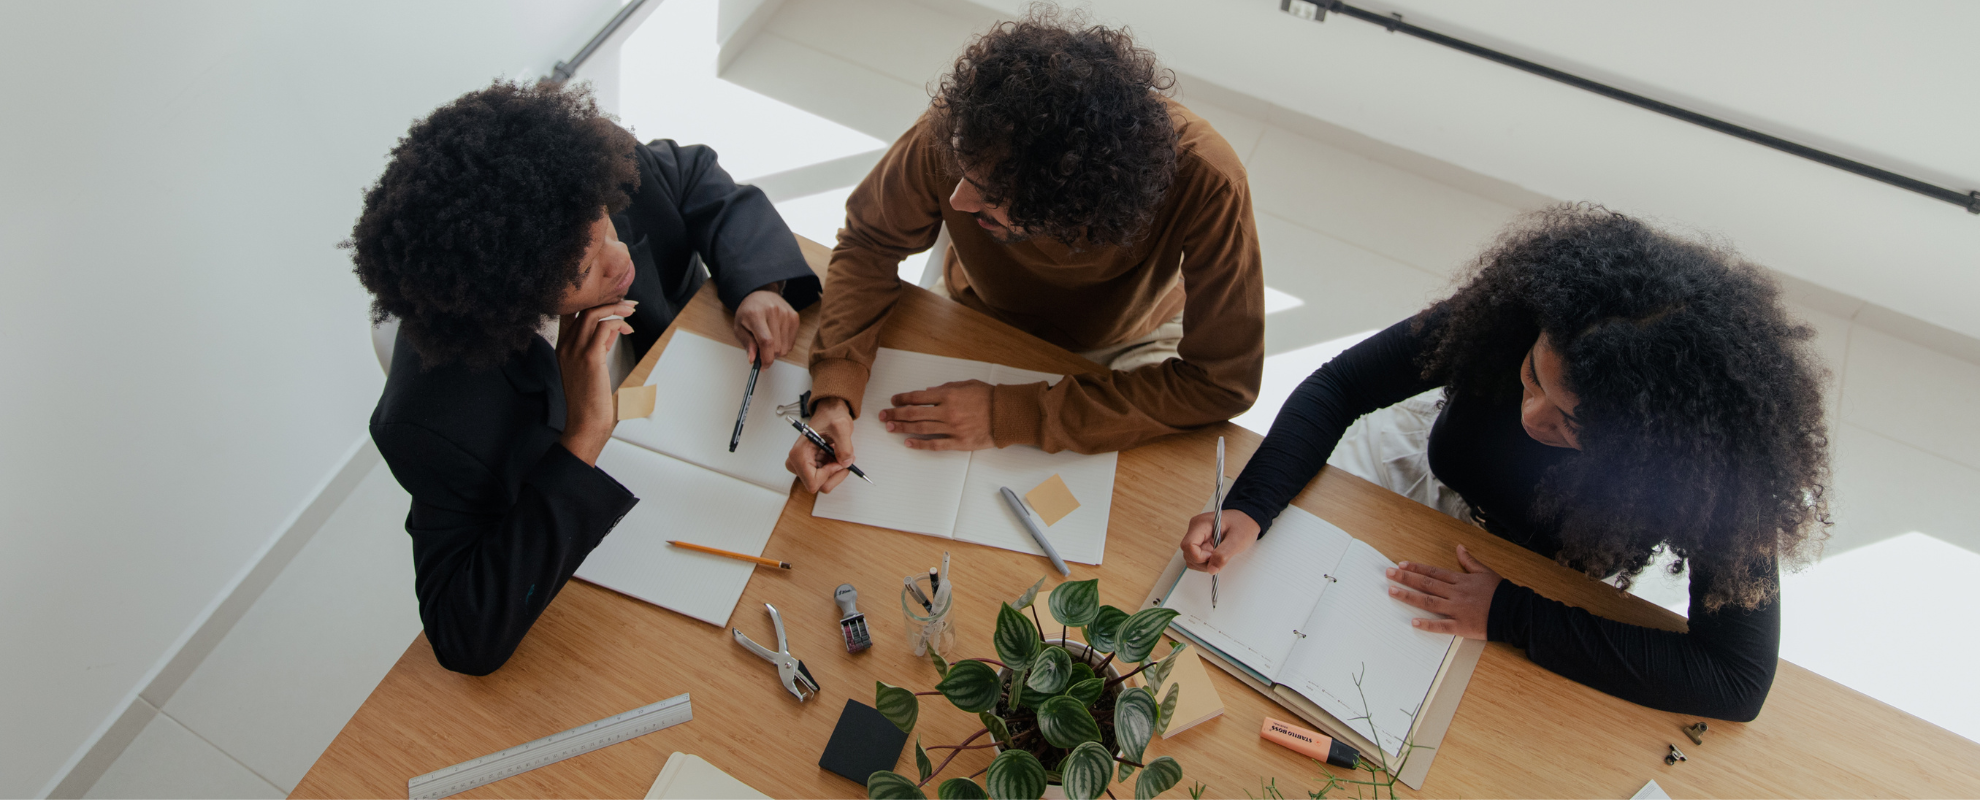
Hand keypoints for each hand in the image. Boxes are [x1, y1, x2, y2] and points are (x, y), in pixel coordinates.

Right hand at [556, 300, 635, 465]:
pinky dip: (618, 322)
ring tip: (631, 312)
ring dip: (616, 308)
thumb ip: (598, 346)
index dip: (592, 302)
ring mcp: (574, 351)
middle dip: (608, 301)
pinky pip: (604, 327)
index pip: (570, 313)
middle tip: (628, 303)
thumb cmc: (590, 401)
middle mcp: (565, 347)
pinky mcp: (589, 358)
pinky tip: (628, 330)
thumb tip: (613, 329)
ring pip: (593, 313)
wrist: (585, 425)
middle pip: (582, 308)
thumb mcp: (592, 367)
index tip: (614, 302)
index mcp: (562, 348)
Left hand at [732, 288, 796, 366]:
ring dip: (776, 350)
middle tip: (761, 350)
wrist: (761, 294)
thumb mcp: (739, 327)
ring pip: (785, 347)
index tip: (763, 366)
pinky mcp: (795, 317)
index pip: (766, 341)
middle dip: (769, 355)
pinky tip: (776, 336)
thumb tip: (753, 359)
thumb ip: (747, 344)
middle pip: (777, 347)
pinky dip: (783, 345)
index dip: (766, 358)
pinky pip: (791, 343)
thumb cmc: (748, 312)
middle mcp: (773, 312)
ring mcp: (786, 314)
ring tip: (768, 340)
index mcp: (756, 314)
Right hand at [785, 397, 855, 492]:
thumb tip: (845, 463)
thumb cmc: (831, 417)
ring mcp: (803, 466)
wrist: (830, 413)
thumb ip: (844, 446)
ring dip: (836, 471)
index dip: (829, 475)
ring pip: (823, 483)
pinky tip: (836, 455)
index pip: (813, 483)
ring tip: (840, 454)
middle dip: (835, 474)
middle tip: (844, 458)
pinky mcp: (811, 466)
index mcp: (799, 454)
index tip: (838, 461)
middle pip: (818, 485)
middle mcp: (797, 463)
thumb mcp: (841, 427)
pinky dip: (835, 468)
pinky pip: (825, 477)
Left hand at [877, 380, 993, 450]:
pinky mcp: (959, 442)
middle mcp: (947, 411)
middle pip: (914, 413)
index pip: (918, 397)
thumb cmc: (989, 397)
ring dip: (903, 428)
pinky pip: (935, 444)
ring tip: (890, 428)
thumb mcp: (966, 384)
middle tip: (884, 416)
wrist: (1007, 414)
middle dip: (896, 414)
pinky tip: (908, 443)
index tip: (893, 400)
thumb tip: (927, 393)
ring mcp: (952, 428)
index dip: (902, 398)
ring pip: (920, 428)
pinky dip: (920, 444)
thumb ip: (946, 388)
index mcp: (948, 395)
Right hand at [1180, 509, 1260, 572]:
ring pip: (1191, 558)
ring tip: (1219, 556)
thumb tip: (1212, 569)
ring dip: (1204, 563)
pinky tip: (1216, 555)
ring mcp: (1196, 537)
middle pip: (1188, 554)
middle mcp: (1195, 529)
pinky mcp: (1200, 543)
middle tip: (1219, 558)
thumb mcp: (1237, 540)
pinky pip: (1196, 558)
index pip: (1188, 545)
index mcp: (1201, 524)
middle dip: (1203, 562)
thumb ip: (1224, 555)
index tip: (1213, 556)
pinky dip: (1206, 562)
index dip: (1199, 556)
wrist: (1246, 519)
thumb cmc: (1243, 524)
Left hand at [1385, 544, 1501, 639]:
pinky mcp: (1462, 626)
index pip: (1434, 572)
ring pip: (1429, 602)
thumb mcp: (1485, 572)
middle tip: (1388, 574)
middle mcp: (1456, 593)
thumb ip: (1469, 561)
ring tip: (1392, 591)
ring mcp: (1458, 609)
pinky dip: (1428, 624)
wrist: (1515, 612)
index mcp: (1461, 580)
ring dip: (1409, 596)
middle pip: (1427, 584)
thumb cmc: (1501, 592)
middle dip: (1406, 578)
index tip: (1401, 565)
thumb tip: (1459, 547)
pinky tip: (1414, 622)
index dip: (1416, 568)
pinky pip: (1443, 625)